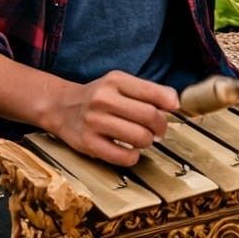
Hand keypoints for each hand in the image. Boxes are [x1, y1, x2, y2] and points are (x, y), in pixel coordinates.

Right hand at [45, 70, 178, 166]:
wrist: (62, 107)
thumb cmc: (99, 96)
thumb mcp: (118, 83)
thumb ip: (146, 91)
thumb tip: (175, 102)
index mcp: (115, 80)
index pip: (152, 92)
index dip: (169, 103)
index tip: (173, 108)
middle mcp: (104, 99)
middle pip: (149, 116)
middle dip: (161, 127)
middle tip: (158, 130)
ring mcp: (95, 122)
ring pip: (139, 138)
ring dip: (147, 142)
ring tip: (142, 139)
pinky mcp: (88, 143)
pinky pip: (123, 157)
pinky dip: (133, 157)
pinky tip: (130, 151)